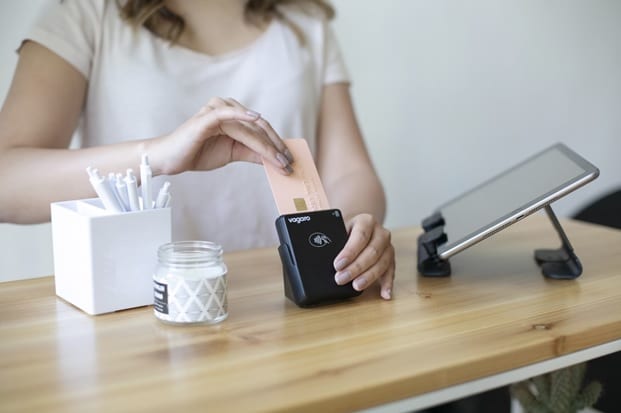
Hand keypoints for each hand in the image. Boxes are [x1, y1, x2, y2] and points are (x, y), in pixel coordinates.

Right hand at [149, 97, 293, 175]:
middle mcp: (227, 109)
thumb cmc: (198, 153)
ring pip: (248, 127)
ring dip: (266, 144)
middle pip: (259, 128)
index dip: (277, 145)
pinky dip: (242, 114)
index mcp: (234, 116)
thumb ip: (252, 153)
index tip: (289, 161)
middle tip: (288, 163)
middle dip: (275, 147)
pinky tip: (257, 118)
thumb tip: (275, 160)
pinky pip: (227, 114)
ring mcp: (217, 111)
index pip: (261, 130)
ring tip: (278, 159)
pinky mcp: (206, 116)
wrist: (171, 159)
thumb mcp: (232, 154)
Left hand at [333, 213, 394, 299]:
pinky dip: (387, 284)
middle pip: (372, 252)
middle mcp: (381, 232)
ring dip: (369, 277)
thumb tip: (322, 255)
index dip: (349, 252)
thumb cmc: (346, 230)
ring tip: (356, 286)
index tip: (337, 265)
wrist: (359, 227)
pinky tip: (384, 294)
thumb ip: (334, 240)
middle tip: (340, 279)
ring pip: (382, 263)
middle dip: (356, 268)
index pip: (360, 236)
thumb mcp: (339, 228)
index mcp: (367, 221)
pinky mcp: (391, 259)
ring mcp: (388, 246)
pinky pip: (391, 272)